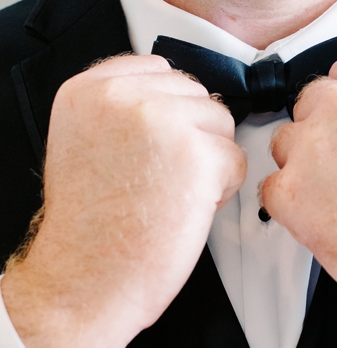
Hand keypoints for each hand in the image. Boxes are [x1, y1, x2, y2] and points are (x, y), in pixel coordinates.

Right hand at [2, 55, 245, 347]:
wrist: (88, 276)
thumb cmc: (95, 227)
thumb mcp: (88, 142)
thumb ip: (125, 111)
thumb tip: (177, 99)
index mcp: (89, 89)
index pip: (161, 71)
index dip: (173, 114)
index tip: (158, 149)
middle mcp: (121, 95)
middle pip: (198, 96)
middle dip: (195, 138)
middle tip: (163, 181)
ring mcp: (161, 120)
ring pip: (222, 125)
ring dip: (211, 162)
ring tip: (172, 195)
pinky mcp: (198, 152)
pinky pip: (237, 160)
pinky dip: (223, 190)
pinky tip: (187, 209)